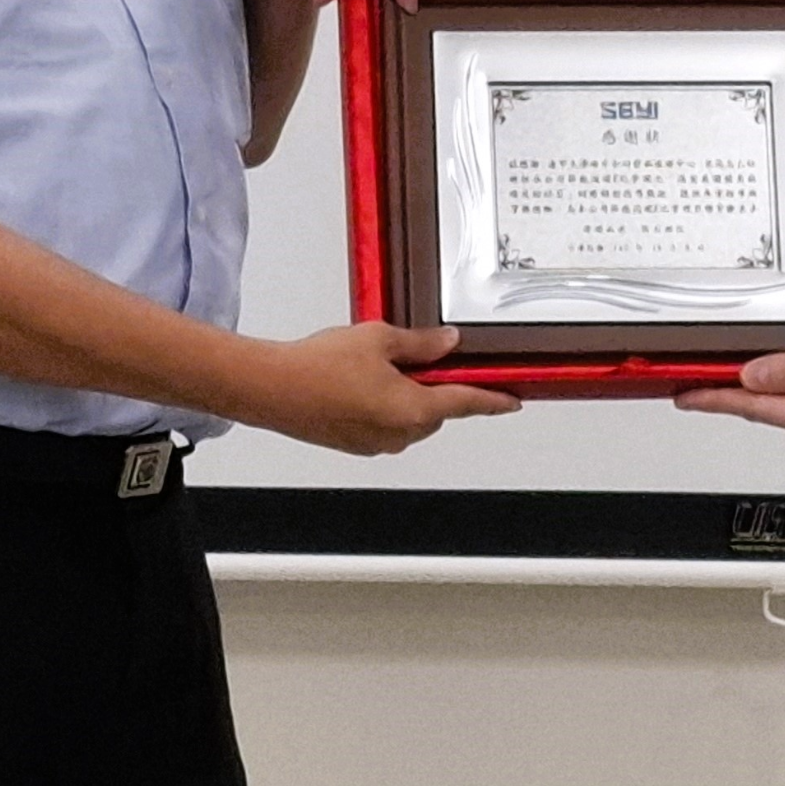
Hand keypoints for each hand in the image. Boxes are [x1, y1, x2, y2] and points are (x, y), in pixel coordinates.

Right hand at [257, 322, 519, 454]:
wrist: (272, 388)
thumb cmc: (320, 365)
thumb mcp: (380, 339)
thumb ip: (421, 343)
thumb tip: (448, 343)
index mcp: (413, 409)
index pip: (466, 403)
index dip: (493, 400)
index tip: (512, 401)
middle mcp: (399, 434)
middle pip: (436, 410)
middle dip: (434, 386)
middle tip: (417, 356)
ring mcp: (376, 444)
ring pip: (410, 418)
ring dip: (406, 395)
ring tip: (378, 364)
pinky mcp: (355, 446)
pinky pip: (384, 425)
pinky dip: (383, 405)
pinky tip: (360, 382)